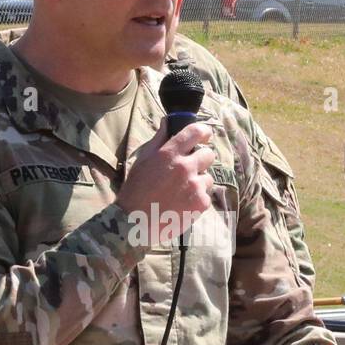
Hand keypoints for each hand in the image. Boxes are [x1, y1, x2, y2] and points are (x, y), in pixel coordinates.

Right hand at [115, 119, 215, 244]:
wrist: (135, 222)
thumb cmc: (136, 189)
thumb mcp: (143, 160)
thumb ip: (158, 140)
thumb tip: (167, 122)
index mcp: (170, 153)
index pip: (197, 132)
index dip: (204, 132)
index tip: (204, 136)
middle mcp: (185, 167)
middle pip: (209, 154)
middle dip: (201, 159)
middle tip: (190, 168)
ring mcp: (195, 186)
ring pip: (208, 177)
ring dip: (199, 182)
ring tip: (181, 191)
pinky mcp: (200, 203)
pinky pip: (206, 196)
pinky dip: (197, 199)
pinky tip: (182, 203)